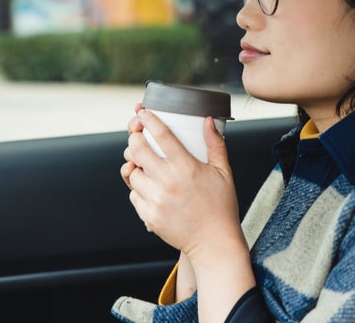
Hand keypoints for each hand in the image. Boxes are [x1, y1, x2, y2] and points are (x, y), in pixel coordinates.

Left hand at [121, 107, 243, 258]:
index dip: (148, 119)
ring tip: (145, 166)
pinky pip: (133, 195)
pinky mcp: (149, 216)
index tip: (142, 112)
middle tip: (138, 137)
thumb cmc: (221, 207)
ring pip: (131, 174)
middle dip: (134, 139)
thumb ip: (215, 144)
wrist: (214, 243)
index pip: (161, 135)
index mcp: (187, 168)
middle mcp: (168, 182)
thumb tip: (208, 120)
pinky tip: (150, 187)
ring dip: (135, 166)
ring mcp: (156, 200)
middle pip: (137, 150)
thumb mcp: (224, 172)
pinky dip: (138, 189)